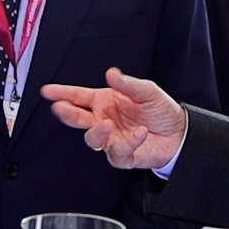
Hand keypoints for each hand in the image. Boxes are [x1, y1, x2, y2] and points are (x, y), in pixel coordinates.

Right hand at [41, 68, 186, 169]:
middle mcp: (103, 120)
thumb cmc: (160, 110)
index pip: (78, 97)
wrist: (180, 134)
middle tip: (61, 108)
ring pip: (92, 139)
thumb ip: (128, 84)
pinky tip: (140, 134)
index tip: (47, 91)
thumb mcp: (147, 91)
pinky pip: (116, 152)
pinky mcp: (121, 156)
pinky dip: (128, 143)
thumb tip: (111, 73)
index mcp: (104, 102)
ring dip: (97, 132)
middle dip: (67, 114)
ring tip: (108, 124)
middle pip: (77, 119)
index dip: (62, 94)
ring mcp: (111, 139)